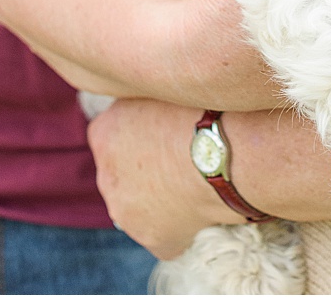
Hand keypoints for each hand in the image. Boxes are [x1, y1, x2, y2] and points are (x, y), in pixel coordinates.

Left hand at [88, 98, 241, 259]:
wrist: (227, 153)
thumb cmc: (202, 113)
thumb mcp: (161, 90)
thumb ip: (142, 102)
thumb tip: (148, 110)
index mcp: (104, 133)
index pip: (113, 134)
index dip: (142, 133)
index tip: (165, 132)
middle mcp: (106, 176)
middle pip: (122, 174)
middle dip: (145, 169)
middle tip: (182, 159)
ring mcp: (127, 213)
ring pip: (140, 207)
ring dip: (160, 199)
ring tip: (196, 184)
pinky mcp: (154, 239)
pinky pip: (166, 234)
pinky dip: (182, 226)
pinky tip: (203, 208)